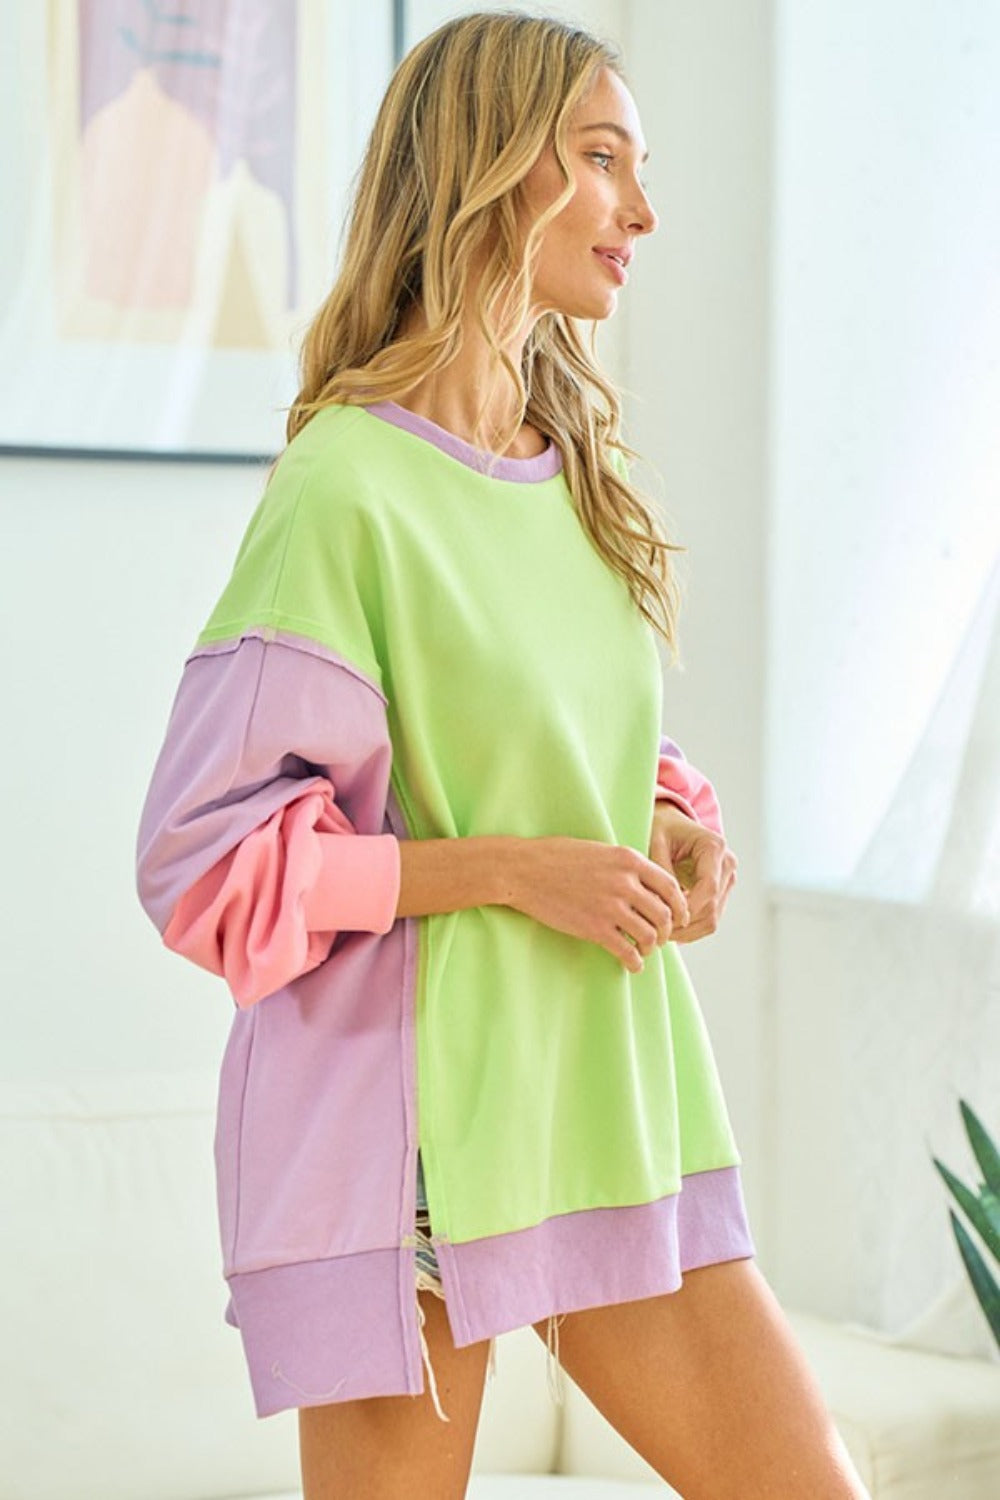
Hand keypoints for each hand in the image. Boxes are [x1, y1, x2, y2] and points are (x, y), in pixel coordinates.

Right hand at [504, 835, 689, 972]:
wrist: (523, 870)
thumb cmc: (556, 857)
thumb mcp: (599, 849)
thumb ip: (624, 865)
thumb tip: (644, 882)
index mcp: (629, 860)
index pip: (670, 887)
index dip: (680, 907)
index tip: (680, 918)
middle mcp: (625, 882)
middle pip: (665, 914)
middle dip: (667, 931)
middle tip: (661, 938)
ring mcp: (611, 906)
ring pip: (650, 935)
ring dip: (652, 947)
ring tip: (644, 950)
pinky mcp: (595, 928)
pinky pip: (627, 951)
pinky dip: (635, 962)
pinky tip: (632, 965)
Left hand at [647, 802, 737, 941]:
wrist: (671, 824)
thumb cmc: (661, 829)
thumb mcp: (655, 842)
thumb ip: (660, 871)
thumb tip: (662, 905)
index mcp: (714, 847)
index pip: (709, 887)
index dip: (688, 907)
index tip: (664, 920)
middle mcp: (727, 864)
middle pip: (712, 907)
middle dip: (684, 923)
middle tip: (657, 932)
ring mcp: (727, 879)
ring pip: (713, 919)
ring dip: (687, 931)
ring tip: (661, 933)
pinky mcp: (722, 892)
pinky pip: (709, 919)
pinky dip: (690, 929)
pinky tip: (670, 930)